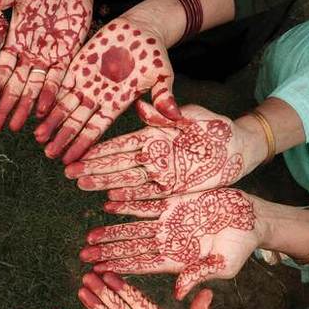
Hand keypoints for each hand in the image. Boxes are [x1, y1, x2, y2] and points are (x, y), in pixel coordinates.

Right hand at [0, 0, 92, 133]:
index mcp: (14, 42)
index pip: (0, 69)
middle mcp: (29, 55)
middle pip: (14, 86)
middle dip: (3, 107)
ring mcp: (47, 59)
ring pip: (33, 88)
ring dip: (25, 108)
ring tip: (15, 127)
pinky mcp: (65, 57)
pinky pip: (56, 80)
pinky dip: (50, 94)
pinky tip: (43, 111)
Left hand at [34, 14, 180, 163]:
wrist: (141, 27)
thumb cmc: (155, 53)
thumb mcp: (162, 74)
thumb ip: (163, 95)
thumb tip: (176, 116)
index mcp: (118, 102)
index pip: (97, 128)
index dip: (84, 144)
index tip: (73, 160)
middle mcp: (99, 96)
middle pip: (77, 121)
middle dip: (63, 138)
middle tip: (49, 154)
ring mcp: (87, 81)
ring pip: (65, 105)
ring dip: (52, 121)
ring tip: (38, 137)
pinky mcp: (78, 65)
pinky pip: (60, 83)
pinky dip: (49, 96)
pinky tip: (38, 109)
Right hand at [66, 105, 252, 202]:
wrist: (239, 147)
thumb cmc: (215, 126)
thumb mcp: (192, 116)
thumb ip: (168, 113)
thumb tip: (142, 107)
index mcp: (154, 135)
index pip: (121, 142)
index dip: (99, 148)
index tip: (78, 151)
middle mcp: (152, 155)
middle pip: (117, 162)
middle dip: (92, 167)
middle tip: (68, 172)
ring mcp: (161, 172)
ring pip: (126, 179)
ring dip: (103, 183)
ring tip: (81, 185)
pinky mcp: (173, 187)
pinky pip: (147, 194)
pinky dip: (128, 197)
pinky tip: (109, 200)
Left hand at [81, 188, 258, 298]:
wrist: (253, 218)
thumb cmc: (242, 248)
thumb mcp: (223, 266)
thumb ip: (199, 275)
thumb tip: (178, 292)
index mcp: (178, 259)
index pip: (143, 265)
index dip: (121, 268)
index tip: (100, 272)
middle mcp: (169, 241)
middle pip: (132, 248)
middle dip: (109, 252)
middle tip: (84, 256)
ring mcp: (170, 222)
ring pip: (134, 227)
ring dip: (112, 232)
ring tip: (90, 237)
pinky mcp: (175, 202)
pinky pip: (146, 203)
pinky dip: (128, 203)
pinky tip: (109, 204)